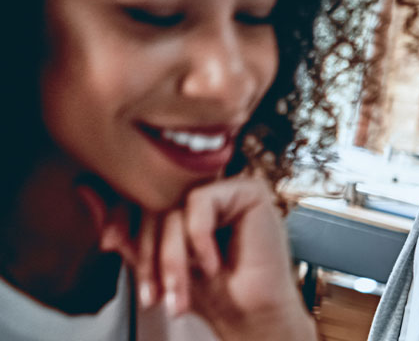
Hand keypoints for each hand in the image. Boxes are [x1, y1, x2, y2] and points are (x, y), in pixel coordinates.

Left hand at [95, 176, 313, 339]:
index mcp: (186, 201)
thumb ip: (123, 230)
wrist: (250, 316)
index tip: (110, 244)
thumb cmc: (211, 293)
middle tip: (153, 293)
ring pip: (176, 206)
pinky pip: (201, 201)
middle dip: (149, 253)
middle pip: (155, 202)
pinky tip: (213, 264)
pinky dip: (199, 238)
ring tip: (182, 289)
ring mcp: (229, 188)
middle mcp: (208, 190)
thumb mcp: (153, 262)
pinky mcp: (250, 192)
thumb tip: (83, 190)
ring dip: (172, 256)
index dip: (120, 219)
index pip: (141, 193)